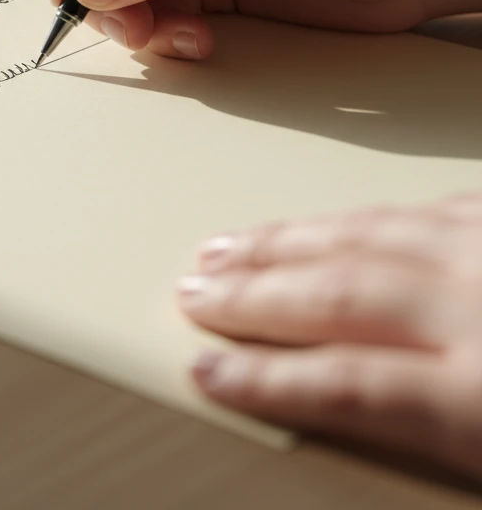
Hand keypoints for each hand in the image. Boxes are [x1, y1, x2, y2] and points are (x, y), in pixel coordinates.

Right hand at [178, 195, 481, 479]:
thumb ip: (435, 442)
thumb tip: (339, 416)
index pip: (345, 386)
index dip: (264, 379)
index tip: (207, 372)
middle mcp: (481, 307)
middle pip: (338, 296)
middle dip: (250, 295)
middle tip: (193, 293)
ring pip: (363, 233)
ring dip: (283, 241)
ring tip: (229, 245)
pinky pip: (418, 205)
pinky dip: (360, 216)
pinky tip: (331, 220)